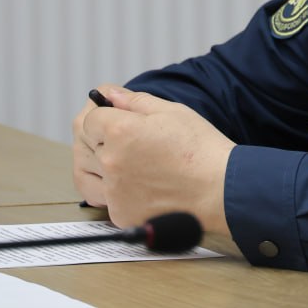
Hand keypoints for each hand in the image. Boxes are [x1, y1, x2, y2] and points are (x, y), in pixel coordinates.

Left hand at [72, 85, 234, 233]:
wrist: (220, 192)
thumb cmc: (201, 150)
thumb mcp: (172, 112)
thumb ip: (134, 101)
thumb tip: (109, 94)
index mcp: (119, 130)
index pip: (90, 118)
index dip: (105, 116)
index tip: (119, 120)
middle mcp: (110, 161)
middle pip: (86, 144)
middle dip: (102, 138)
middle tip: (130, 141)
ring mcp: (113, 190)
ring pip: (88, 172)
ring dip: (101, 165)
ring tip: (129, 162)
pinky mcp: (121, 213)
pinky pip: (105, 198)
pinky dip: (116, 191)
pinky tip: (139, 184)